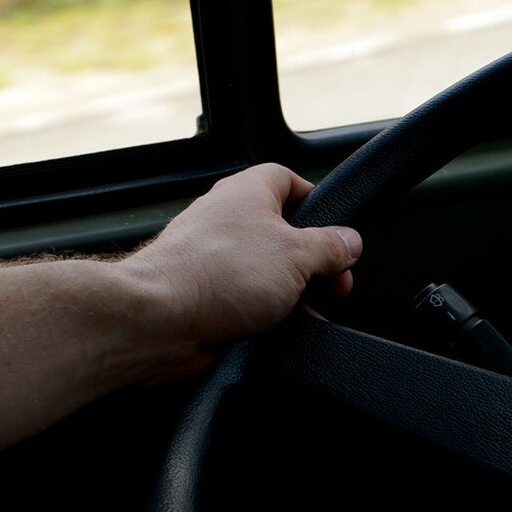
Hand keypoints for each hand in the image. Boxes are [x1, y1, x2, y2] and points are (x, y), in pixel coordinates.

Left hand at [115, 164, 361, 379]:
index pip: (289, 180)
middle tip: (333, 283)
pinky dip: (267, 314)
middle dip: (313, 260)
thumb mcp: (297, 255)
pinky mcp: (204, 293)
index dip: (317, 204)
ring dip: (292, 292)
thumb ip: (330, 247)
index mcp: (248, 192)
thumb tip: (350, 241)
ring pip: (265, 269)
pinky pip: (246, 299)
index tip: (338, 233)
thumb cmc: (219, 273)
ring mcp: (213, 257)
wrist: (161, 317)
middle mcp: (227, 219)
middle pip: (282, 231)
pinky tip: (280, 331)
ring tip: (308, 312)